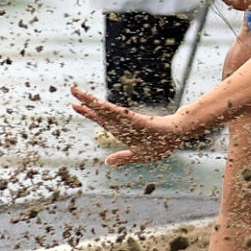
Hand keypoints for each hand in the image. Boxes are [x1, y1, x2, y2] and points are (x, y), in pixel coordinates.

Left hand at [70, 86, 186, 165]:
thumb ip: (124, 158)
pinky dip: (107, 109)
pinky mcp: (136, 120)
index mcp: (122, 130)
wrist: (179, 134)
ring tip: (78, 91)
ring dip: (91, 101)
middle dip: (85, 101)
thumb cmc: (162, 143)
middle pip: (100, 111)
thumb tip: (108, 161)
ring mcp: (129, 120)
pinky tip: (97, 103)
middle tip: (72, 89)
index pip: (101, 119)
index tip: (75, 105)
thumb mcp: (140, 156)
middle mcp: (123, 123)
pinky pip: (119, 114)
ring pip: (106, 110)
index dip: (88, 112)